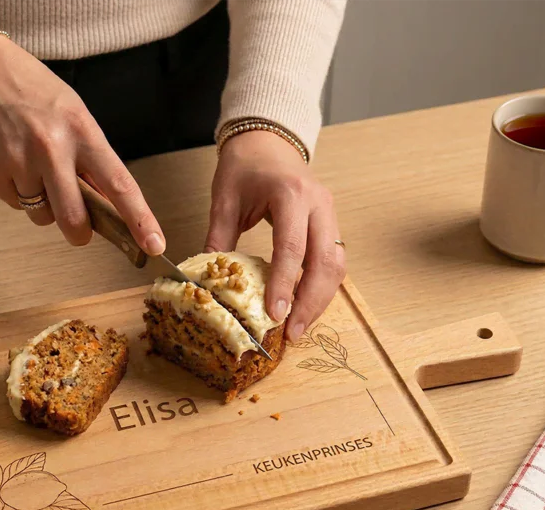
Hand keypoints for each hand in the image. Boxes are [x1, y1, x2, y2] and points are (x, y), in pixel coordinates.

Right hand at [0, 26, 164, 254]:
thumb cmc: (35, 95)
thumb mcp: (75, 116)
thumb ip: (92, 162)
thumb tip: (111, 208)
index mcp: (82, 131)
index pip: (120, 184)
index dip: (140, 219)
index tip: (155, 245)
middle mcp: (52, 147)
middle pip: (74, 220)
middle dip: (79, 233)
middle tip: (79, 229)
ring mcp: (19, 160)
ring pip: (42, 217)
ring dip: (44, 206)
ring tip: (34, 170)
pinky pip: (16, 205)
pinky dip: (18, 194)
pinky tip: (13, 163)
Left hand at [205, 130, 344, 341]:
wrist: (267, 141)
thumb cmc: (245, 166)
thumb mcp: (224, 199)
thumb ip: (219, 239)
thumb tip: (208, 282)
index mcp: (291, 194)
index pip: (292, 248)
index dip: (284, 285)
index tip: (275, 315)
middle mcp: (318, 204)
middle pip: (325, 262)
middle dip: (310, 302)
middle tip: (292, 333)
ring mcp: (329, 214)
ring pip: (336, 265)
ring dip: (320, 299)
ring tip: (299, 327)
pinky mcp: (330, 224)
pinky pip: (334, 260)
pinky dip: (322, 287)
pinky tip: (305, 307)